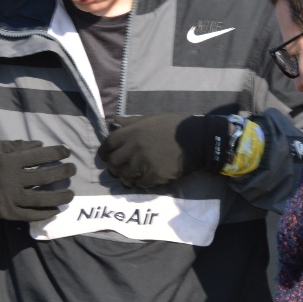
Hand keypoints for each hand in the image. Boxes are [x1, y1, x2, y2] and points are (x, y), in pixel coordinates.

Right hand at [0, 140, 74, 220]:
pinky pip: (31, 214)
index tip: (67, 152)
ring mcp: (10, 198)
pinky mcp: (8, 213)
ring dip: (60, 196)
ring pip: (42, 199)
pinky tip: (56, 210)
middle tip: (73, 170)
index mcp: (9, 161)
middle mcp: (12, 180)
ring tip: (71, 194)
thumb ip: (17, 145)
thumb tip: (41, 145)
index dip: (56, 153)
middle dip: (63, 172)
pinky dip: (45, 213)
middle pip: (45, 176)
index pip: (39, 155)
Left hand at [98, 114, 234, 187]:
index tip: (107, 157)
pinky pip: (141, 184)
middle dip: (114, 168)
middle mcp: (134, 147)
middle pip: (114, 163)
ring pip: (125, 176)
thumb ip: (130, 121)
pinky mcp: (155, 175)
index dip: (105, 152)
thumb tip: (113, 122)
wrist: (197, 138)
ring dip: (127, 178)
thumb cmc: (174, 125)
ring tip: (132, 178)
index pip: (108, 144)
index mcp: (132, 132)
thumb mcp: (151, 117)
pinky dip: (141, 184)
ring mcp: (144, 162)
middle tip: (120, 170)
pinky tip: (146, 180)